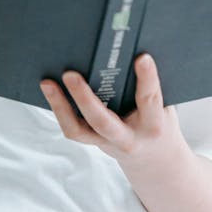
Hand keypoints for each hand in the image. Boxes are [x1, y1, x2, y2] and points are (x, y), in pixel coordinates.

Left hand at [40, 53, 183, 166]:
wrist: (156, 162)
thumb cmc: (159, 123)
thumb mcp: (164, 108)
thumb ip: (150, 87)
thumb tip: (129, 49)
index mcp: (153, 126)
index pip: (149, 100)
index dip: (147, 79)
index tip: (142, 57)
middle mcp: (128, 138)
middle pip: (102, 121)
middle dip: (84, 98)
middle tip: (70, 74)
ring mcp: (107, 143)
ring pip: (78, 130)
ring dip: (60, 106)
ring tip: (47, 82)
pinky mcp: (93, 142)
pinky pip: (72, 128)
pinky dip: (59, 108)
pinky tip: (50, 88)